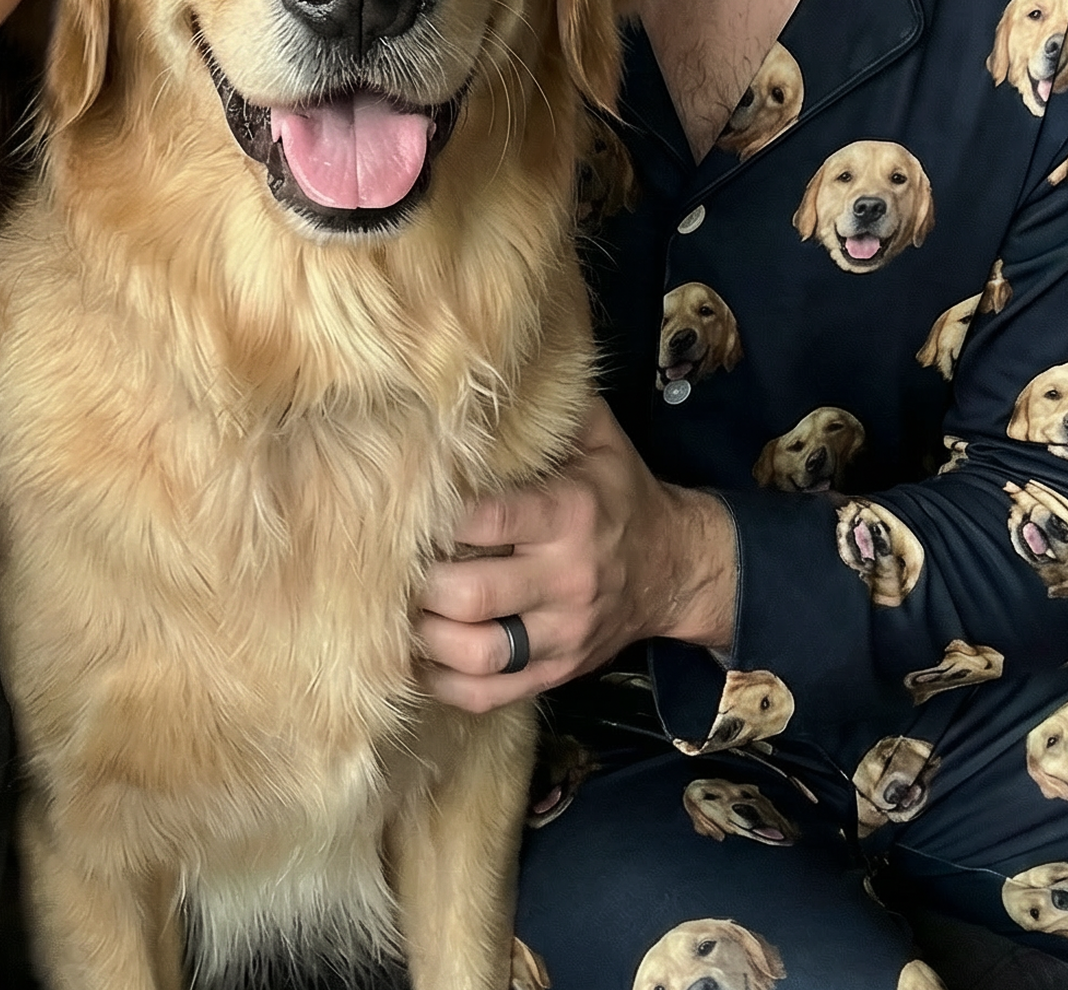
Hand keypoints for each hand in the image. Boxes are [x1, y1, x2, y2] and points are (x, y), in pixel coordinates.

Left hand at [415, 397, 736, 712]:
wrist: (677, 567)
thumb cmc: (620, 493)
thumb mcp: (597, 438)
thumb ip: (546, 410)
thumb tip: (483, 372)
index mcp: (568, 514)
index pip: (489, 520)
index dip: (438, 517)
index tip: (405, 507)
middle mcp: (566, 579)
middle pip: (472, 595)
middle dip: (421, 583)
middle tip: (390, 564)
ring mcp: (563, 634)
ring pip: (479, 655)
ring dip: (426, 638)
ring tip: (398, 612)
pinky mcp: (558, 672)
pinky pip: (492, 695)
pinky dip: (446, 684)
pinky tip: (419, 659)